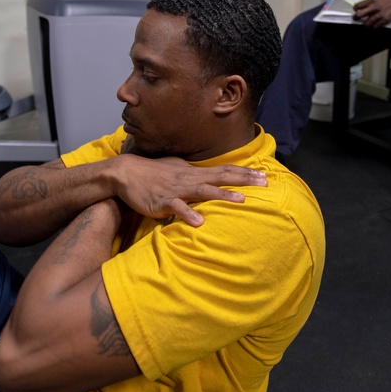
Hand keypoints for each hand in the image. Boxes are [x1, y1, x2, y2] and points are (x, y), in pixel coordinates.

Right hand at [110, 155, 266, 226]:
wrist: (125, 173)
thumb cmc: (152, 172)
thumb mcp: (177, 169)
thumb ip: (195, 174)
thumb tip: (211, 177)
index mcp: (194, 172)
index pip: (224, 171)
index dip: (244, 174)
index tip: (264, 176)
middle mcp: (189, 179)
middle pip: (221, 177)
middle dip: (244, 180)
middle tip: (265, 182)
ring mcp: (177, 190)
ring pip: (203, 191)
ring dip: (223, 195)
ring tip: (242, 200)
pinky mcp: (162, 202)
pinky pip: (177, 208)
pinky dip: (188, 214)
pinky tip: (199, 222)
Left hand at [352, 0, 390, 28]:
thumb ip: (371, 1)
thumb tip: (364, 6)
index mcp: (372, 0)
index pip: (359, 5)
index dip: (355, 8)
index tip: (355, 10)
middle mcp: (375, 7)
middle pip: (360, 14)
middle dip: (356, 17)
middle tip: (355, 18)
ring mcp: (380, 14)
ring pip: (368, 22)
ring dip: (366, 23)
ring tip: (366, 23)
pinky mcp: (385, 20)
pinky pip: (376, 26)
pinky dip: (374, 26)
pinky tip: (374, 25)